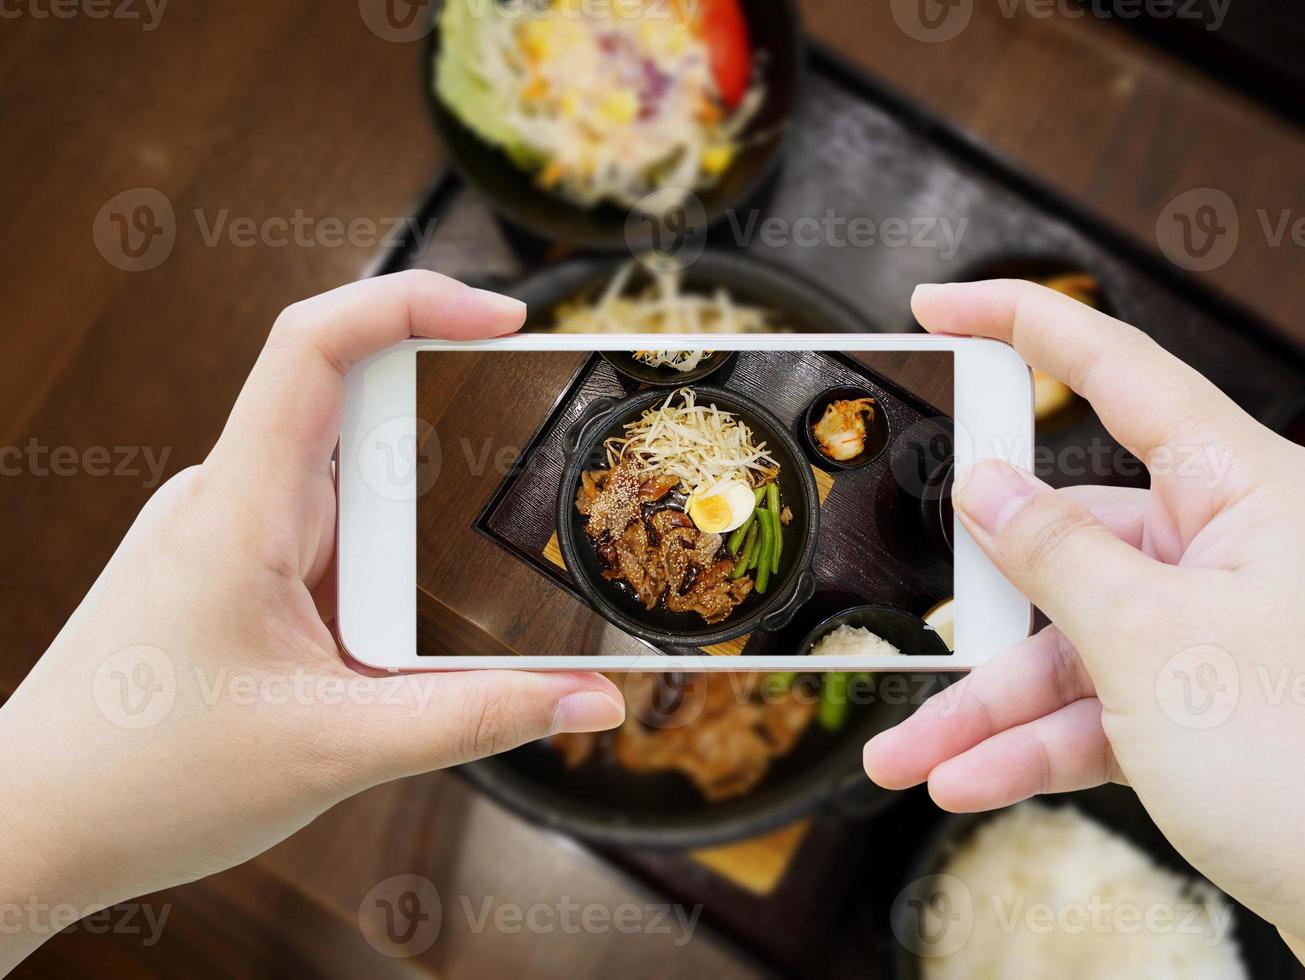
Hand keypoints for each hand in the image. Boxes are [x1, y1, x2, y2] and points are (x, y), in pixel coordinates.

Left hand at [0, 272, 623, 971]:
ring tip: (371, 657)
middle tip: (469, 551)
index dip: (411, 302)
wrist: (31, 829)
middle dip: (433, 478)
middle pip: (354, 417)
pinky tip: (363, 655)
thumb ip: (477, 719)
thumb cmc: (147, 784)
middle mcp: (226, 500)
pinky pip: (321, 535)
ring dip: (397, 552)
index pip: (316, 346)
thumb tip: (593, 699)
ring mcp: (221, 532)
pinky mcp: (226, 569)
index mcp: (239, 512)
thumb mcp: (338, 752)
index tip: (503, 316)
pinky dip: (368, 576)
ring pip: (343, 490)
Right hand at [864, 279, 1304, 939]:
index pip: (1118, 369)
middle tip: (915, 624)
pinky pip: (1094, 709)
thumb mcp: (1149, 642)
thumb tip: (986, 490)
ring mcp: (1212, 630)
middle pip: (1068, 543)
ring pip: (1069, 646)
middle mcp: (1229, 549)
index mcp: (1243, 491)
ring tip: (911, 756)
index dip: (1020, 323)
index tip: (940, 307)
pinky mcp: (1199, 705)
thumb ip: (1055, 555)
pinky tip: (968, 778)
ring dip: (987, 708)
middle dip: (984, 608)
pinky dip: (1032, 746)